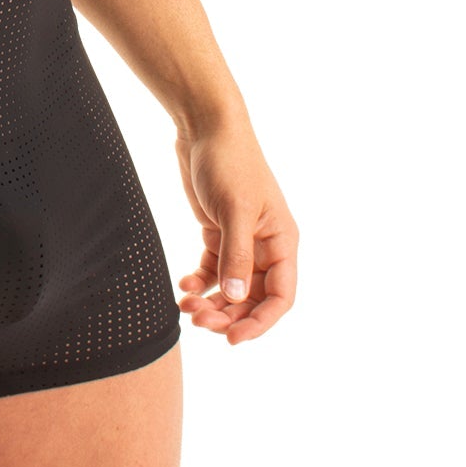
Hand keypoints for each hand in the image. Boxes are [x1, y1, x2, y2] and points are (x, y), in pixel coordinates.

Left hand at [172, 113, 297, 343]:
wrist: (205, 127)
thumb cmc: (229, 162)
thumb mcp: (235, 209)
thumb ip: (236, 254)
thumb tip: (236, 296)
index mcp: (281, 241)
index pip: (281, 296)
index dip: (261, 322)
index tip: (233, 339)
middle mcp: (265, 245)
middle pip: (253, 298)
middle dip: (229, 315)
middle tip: (200, 322)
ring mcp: (241, 240)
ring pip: (231, 287)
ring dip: (212, 303)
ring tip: (186, 307)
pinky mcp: (218, 232)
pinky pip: (212, 270)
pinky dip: (200, 283)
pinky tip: (184, 286)